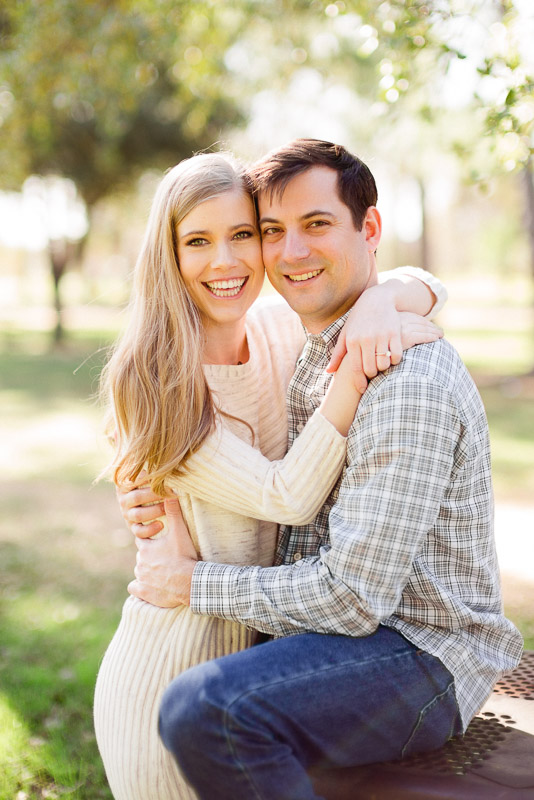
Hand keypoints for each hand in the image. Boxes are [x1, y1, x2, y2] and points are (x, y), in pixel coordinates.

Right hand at [116, 470, 165, 538]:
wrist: (151, 505)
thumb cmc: (154, 484)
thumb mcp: (150, 476)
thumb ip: (152, 471)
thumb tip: (164, 462)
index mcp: (125, 485)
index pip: (132, 481)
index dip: (146, 479)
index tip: (160, 476)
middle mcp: (124, 500)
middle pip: (137, 498)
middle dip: (154, 495)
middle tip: (170, 493)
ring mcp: (127, 515)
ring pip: (138, 515)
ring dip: (154, 511)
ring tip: (167, 508)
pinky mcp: (133, 528)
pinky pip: (139, 531)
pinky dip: (150, 529)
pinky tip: (161, 525)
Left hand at [128, 498, 197, 607]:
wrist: (188, 583)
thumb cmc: (184, 557)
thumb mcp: (180, 532)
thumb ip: (174, 512)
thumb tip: (170, 493)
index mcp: (146, 547)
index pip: (143, 539)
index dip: (151, 540)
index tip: (159, 543)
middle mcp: (140, 562)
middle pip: (142, 556)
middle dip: (151, 556)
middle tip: (165, 558)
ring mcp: (141, 578)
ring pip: (140, 571)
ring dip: (148, 571)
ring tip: (163, 572)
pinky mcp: (143, 592)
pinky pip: (135, 588)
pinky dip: (140, 587)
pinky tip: (148, 586)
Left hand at [327, 285, 442, 384]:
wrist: (376, 300)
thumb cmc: (358, 321)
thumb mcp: (346, 335)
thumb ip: (337, 354)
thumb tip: (329, 372)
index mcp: (353, 341)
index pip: (356, 369)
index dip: (359, 382)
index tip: (362, 390)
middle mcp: (366, 339)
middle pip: (371, 369)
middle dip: (372, 375)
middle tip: (373, 373)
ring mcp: (381, 336)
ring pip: (384, 364)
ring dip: (383, 368)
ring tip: (381, 365)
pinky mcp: (395, 333)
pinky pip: (397, 356)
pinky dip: (394, 361)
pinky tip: (391, 358)